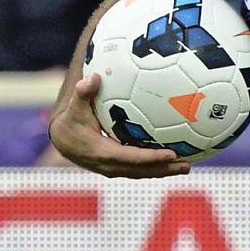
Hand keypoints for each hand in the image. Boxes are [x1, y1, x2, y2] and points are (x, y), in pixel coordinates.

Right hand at [48, 73, 191, 178]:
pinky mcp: (116, 166)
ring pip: (141, 172)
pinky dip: (156, 167)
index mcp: (100, 152)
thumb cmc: (72, 119)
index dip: (150, 158)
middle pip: (139, 170)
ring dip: (163, 171)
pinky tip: (175, 160)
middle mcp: (107, 164)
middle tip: (186, 165)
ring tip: (187, 166)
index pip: (129, 158)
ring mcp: (112, 168)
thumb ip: (83, 93)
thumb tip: (94, 78)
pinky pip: (139, 169)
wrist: (62, 138)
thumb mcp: (75, 106)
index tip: (171, 154)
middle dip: (163, 169)